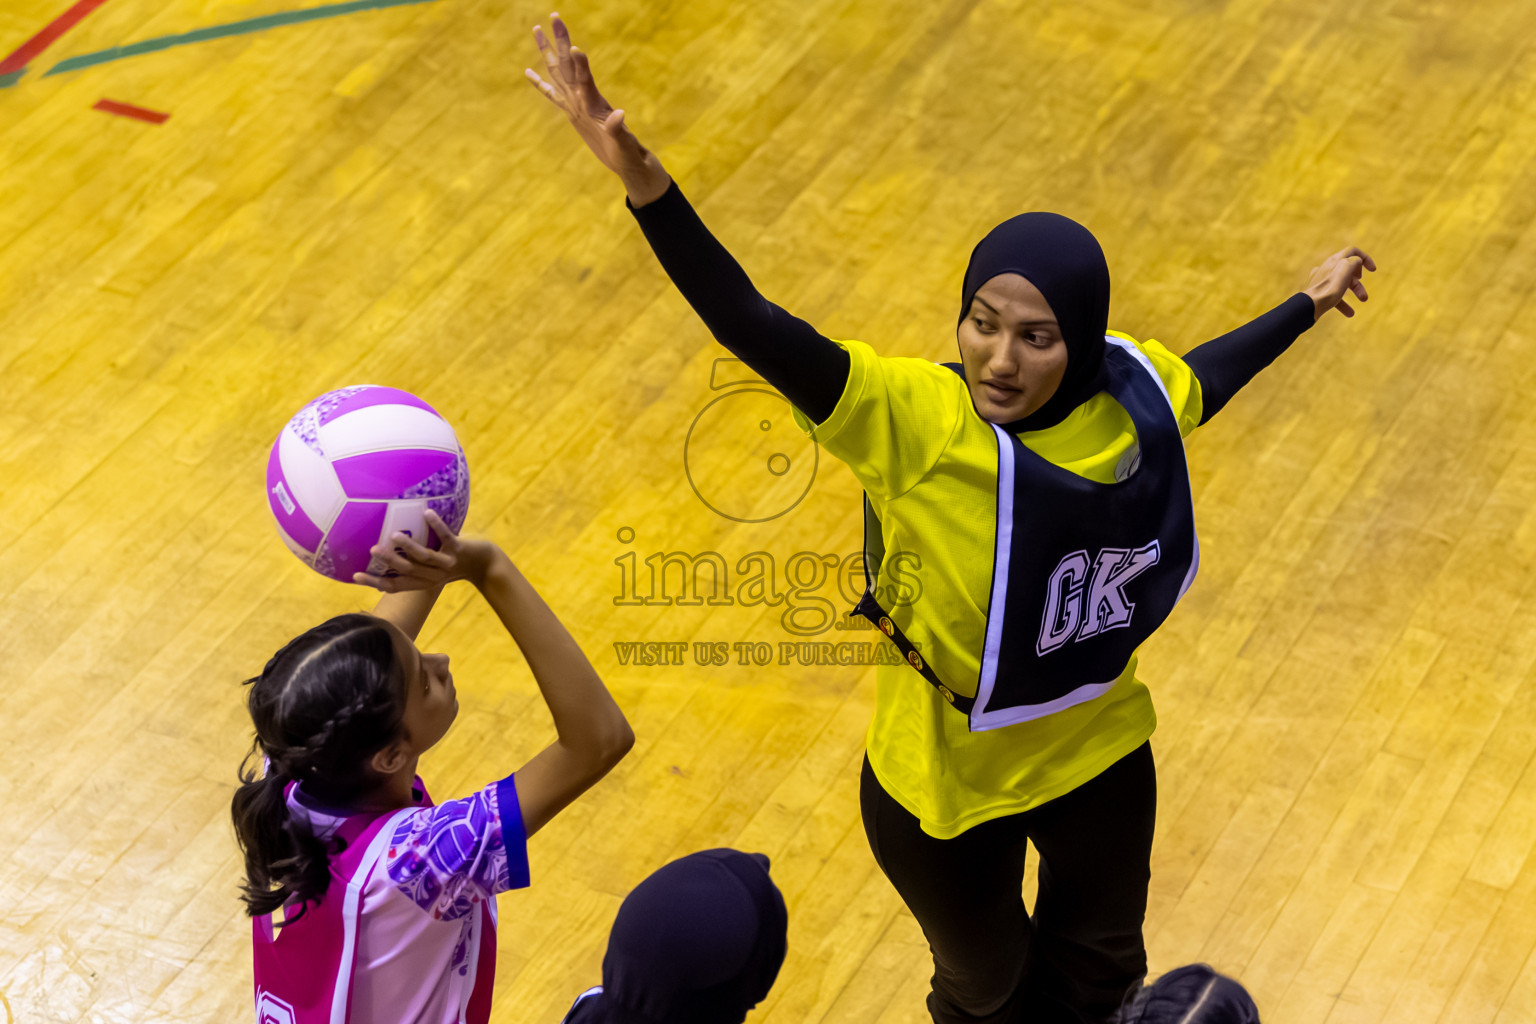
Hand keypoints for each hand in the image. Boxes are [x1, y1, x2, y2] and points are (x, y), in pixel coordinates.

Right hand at [352, 510, 494, 591]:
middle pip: (407, 571)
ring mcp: (446, 563)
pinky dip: (437, 525)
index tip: (354, 576)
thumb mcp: (429, 566)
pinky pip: (446, 537)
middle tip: (372, 550)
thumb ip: (409, 562)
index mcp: (421, 581)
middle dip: (389, 562)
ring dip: (409, 546)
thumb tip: (382, 548)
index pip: (394, 586)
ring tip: (394, 535)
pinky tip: (426, 512)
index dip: (374, 582)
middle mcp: (432, 575)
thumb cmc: (450, 563)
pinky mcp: (459, 549)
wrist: (484, 564)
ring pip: (425, 556)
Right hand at [525, 13, 670, 203]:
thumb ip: (619, 129)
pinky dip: (540, 84)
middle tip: (555, 16)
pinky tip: (528, 72)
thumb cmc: (627, 153)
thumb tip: (620, 115)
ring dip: (548, 51)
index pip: (585, 77)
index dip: (580, 63)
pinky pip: (552, 94)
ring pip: (557, 71)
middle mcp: (583, 97)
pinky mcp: (572, 112)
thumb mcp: (623, 143)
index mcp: (594, 103)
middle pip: (567, 65)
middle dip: (560, 41)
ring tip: (537, 29)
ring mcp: (576, 103)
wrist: (626, 160)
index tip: (574, 47)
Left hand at [1304, 246, 1376, 319]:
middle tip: (1363, 294)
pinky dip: (1342, 303)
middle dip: (1358, 282)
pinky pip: (1333, 295)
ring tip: (1362, 302)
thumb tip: (1356, 260)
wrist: (1308, 307)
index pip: (1352, 251)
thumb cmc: (1328, 289)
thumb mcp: (1345, 269)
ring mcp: (1320, 280)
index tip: (1373, 270)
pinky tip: (1349, 313)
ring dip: (1354, 292)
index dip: (1365, 258)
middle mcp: (1326, 268)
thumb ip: (1353, 261)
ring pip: (1342, 284)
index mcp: (1334, 261)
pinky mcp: (1316, 292)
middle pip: (1348, 270)